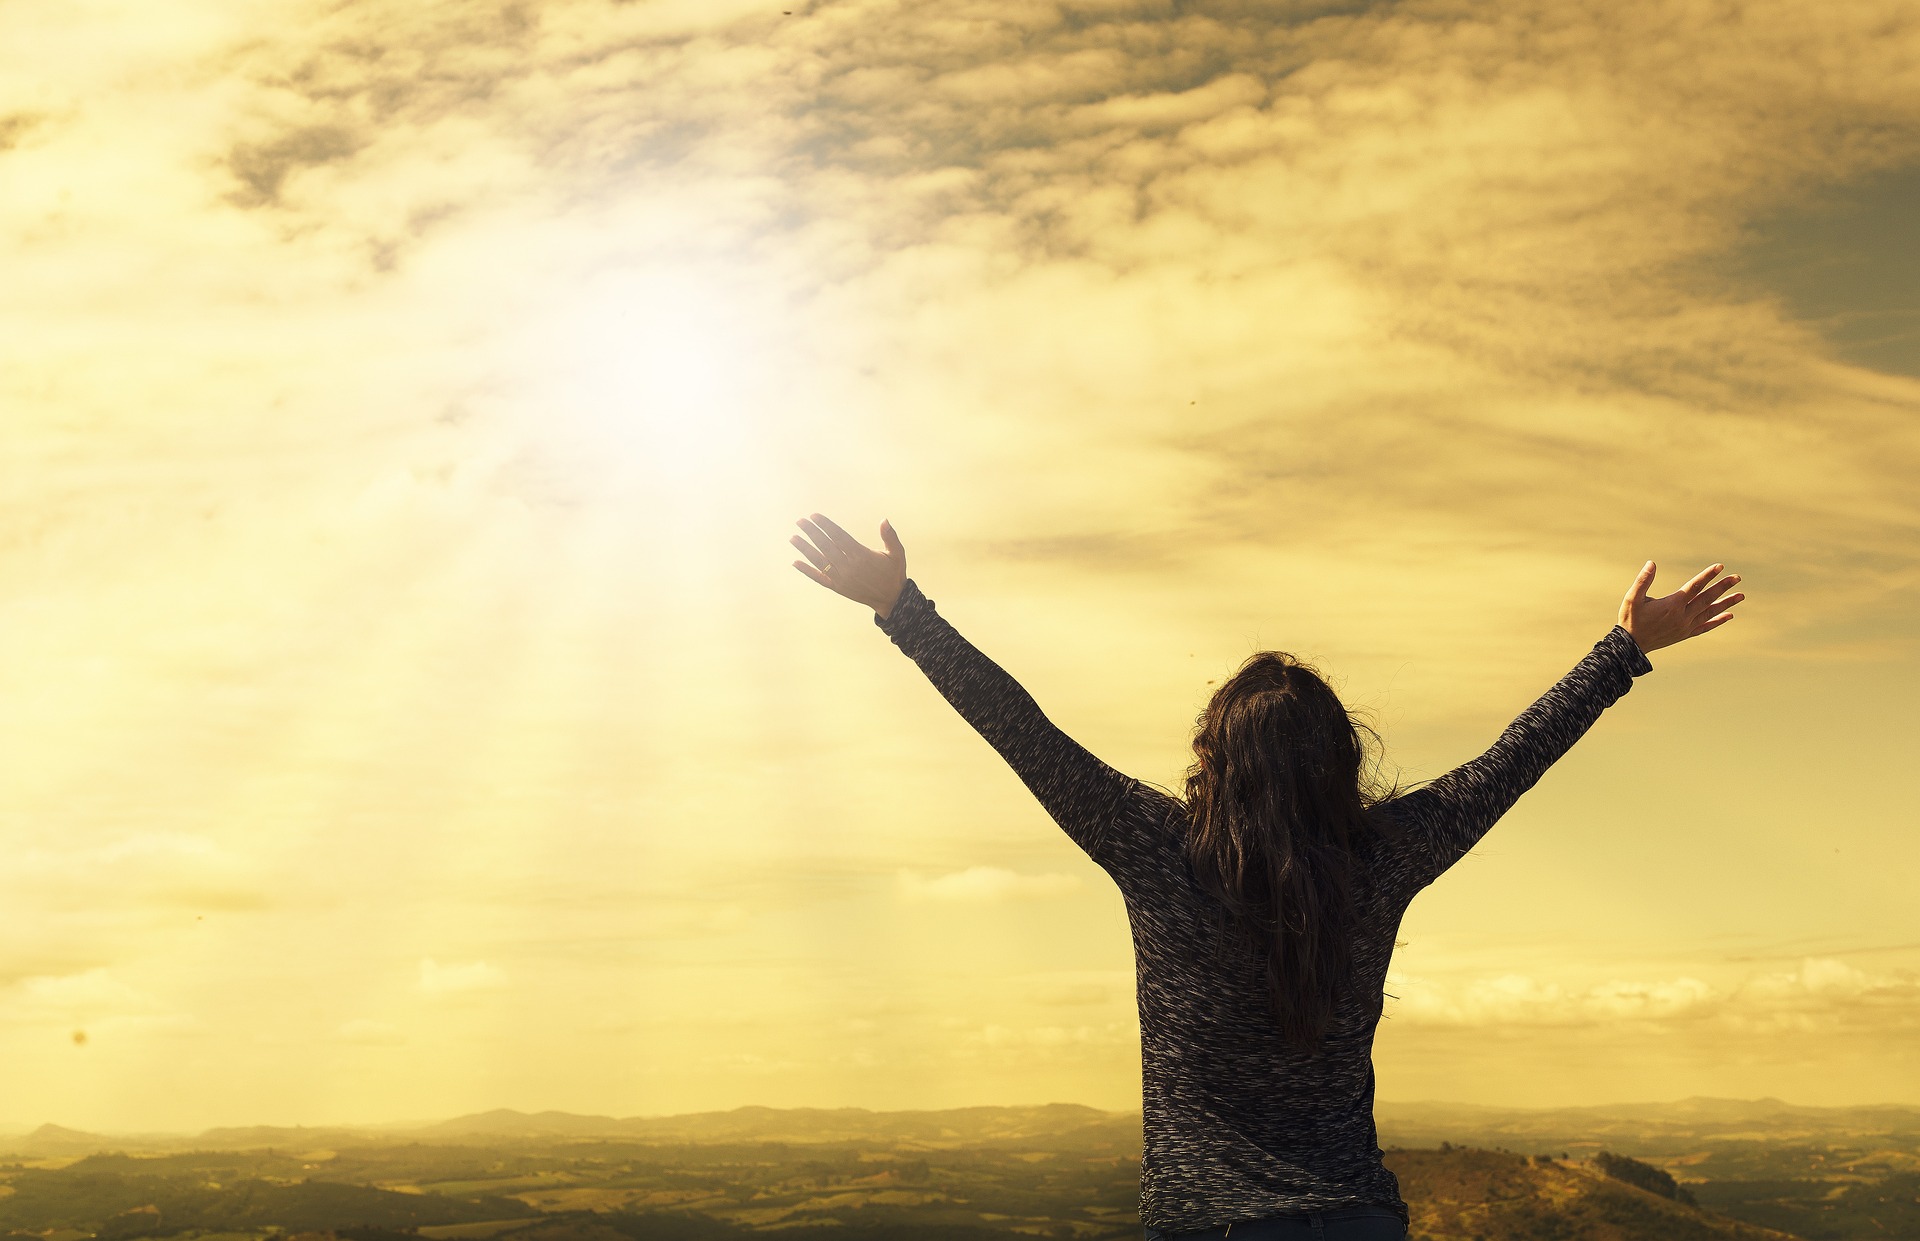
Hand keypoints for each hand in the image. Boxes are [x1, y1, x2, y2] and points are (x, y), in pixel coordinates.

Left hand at [791, 513, 906, 618]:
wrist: (891, 599)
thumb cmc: (893, 573)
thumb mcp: (897, 554)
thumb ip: (890, 537)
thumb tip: (884, 520)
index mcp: (862, 555)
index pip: (839, 536)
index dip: (825, 525)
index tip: (814, 516)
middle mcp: (849, 567)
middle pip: (826, 546)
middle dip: (812, 533)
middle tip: (800, 521)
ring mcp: (842, 578)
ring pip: (820, 561)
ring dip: (805, 549)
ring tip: (793, 538)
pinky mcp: (838, 588)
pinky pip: (819, 578)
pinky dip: (807, 570)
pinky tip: (795, 562)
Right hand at [1618, 560, 1744, 653]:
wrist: (1630, 646)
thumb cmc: (1630, 620)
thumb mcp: (1632, 598)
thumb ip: (1643, 580)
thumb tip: (1652, 563)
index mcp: (1672, 604)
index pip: (1694, 586)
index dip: (1708, 575)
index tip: (1720, 567)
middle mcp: (1682, 616)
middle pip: (1707, 598)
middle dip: (1723, 587)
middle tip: (1737, 578)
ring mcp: (1685, 626)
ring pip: (1710, 612)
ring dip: (1726, 603)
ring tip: (1741, 596)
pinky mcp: (1685, 634)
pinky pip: (1705, 627)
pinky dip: (1718, 621)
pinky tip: (1729, 616)